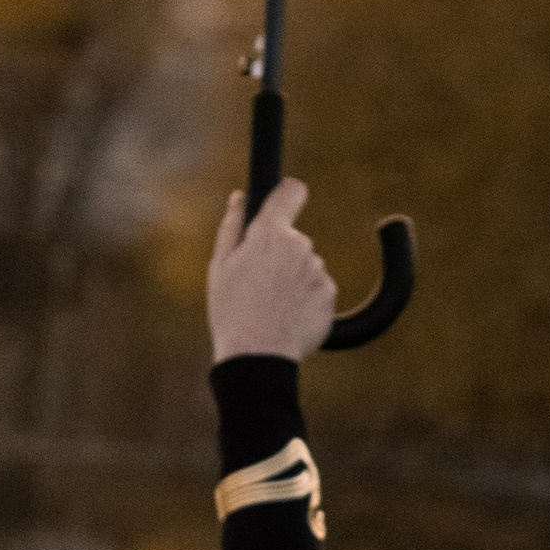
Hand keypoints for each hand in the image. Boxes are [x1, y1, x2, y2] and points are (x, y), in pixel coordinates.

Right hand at [207, 177, 335, 362]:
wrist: (258, 357)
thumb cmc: (232, 312)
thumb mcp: (220, 266)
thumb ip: (232, 225)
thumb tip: (239, 196)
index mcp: (270, 234)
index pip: (291, 192)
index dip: (289, 193)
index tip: (287, 198)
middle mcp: (299, 246)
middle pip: (294, 239)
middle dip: (280, 254)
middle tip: (258, 285)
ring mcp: (317, 270)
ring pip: (306, 266)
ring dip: (293, 280)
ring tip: (271, 307)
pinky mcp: (329, 295)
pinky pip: (318, 289)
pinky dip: (306, 300)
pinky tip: (287, 318)